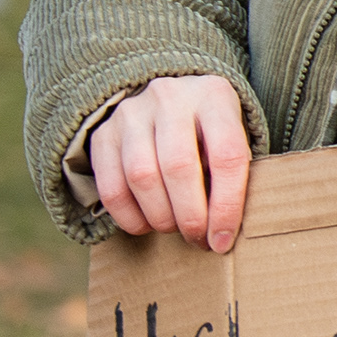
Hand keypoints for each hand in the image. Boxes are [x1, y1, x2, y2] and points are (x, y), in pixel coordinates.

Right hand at [88, 75, 253, 251]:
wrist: (166, 98)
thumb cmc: (209, 131)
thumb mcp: (232, 138)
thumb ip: (232, 175)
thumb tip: (222, 232)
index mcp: (214, 96)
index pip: (226, 156)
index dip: (227, 206)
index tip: (222, 240)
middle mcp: (170, 97)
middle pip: (178, 167)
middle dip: (190, 216)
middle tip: (197, 239)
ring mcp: (132, 112)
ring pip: (142, 177)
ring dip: (160, 217)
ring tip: (173, 228)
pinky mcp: (103, 133)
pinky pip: (111, 187)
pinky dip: (128, 217)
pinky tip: (145, 225)